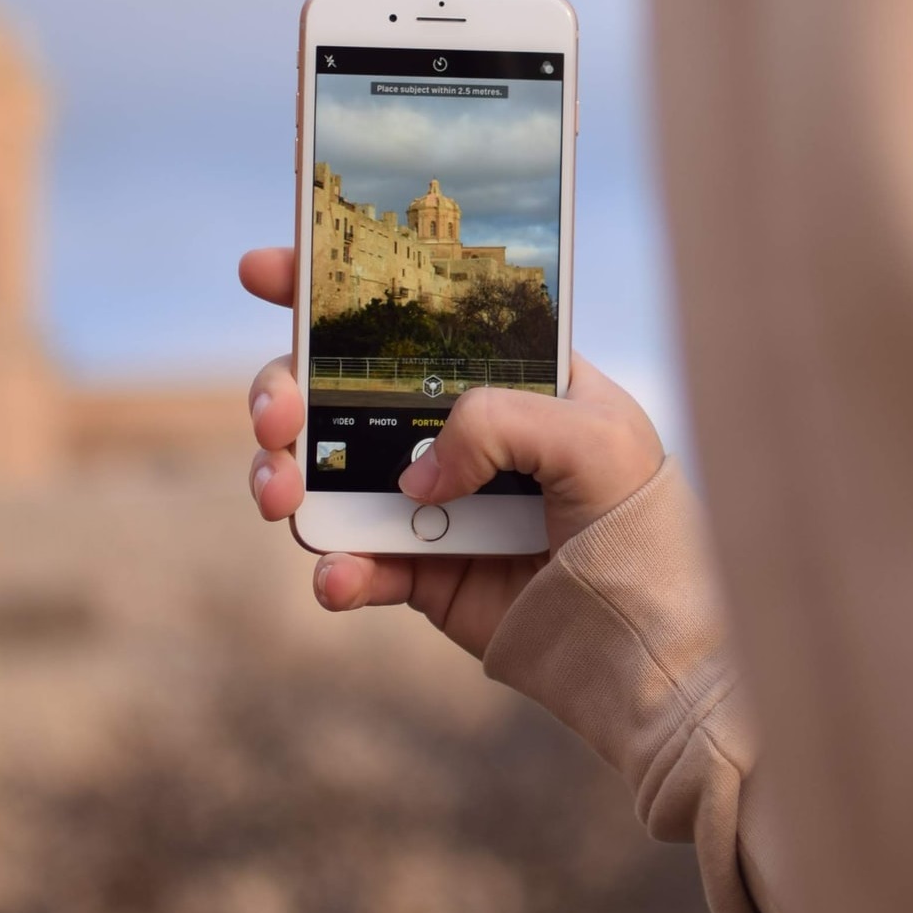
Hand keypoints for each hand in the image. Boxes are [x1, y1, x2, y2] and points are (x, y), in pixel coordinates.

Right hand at [239, 246, 665, 659]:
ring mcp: (428, 501)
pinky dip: (336, 571)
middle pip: (332, 388)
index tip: (265, 269)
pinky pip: (354, 563)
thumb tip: (413, 478)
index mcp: (497, 374)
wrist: (648, 643)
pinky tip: (341, 579)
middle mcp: (452, 429)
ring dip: (282, 477)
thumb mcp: (591, 437)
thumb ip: (494, 421)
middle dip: (280, 392)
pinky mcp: (420, 573)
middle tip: (277, 418)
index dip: (329, 287)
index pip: (405, 312)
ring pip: (321, 474)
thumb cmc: (639, 517)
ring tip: (282, 499)